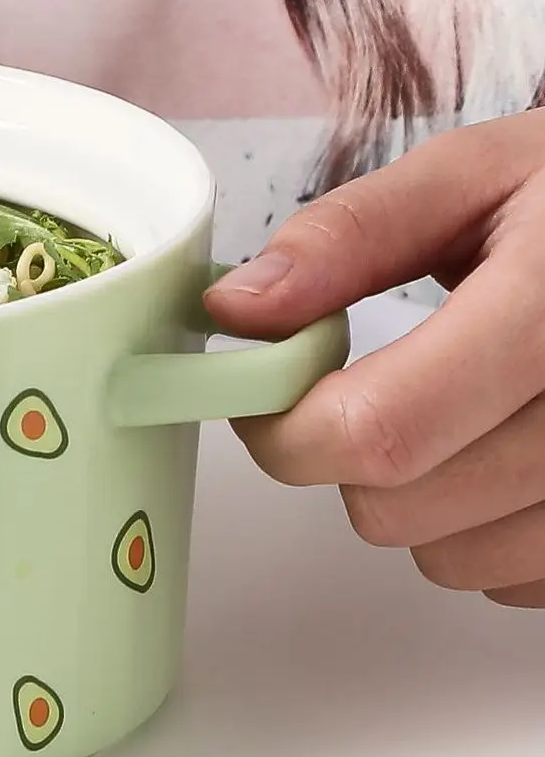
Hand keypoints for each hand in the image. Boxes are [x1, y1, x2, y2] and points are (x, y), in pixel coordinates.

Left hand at [208, 111, 544, 607]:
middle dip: (344, 455)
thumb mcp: (477, 173)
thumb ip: (350, 236)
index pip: (380, 431)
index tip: (260, 391)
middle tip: (365, 382)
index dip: (286, 427)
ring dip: (421, 500)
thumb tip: (239, 310)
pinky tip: (514, 447)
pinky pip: (522, 583)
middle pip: (402, 507)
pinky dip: (491, 531)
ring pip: (455, 560)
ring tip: (459, 407)